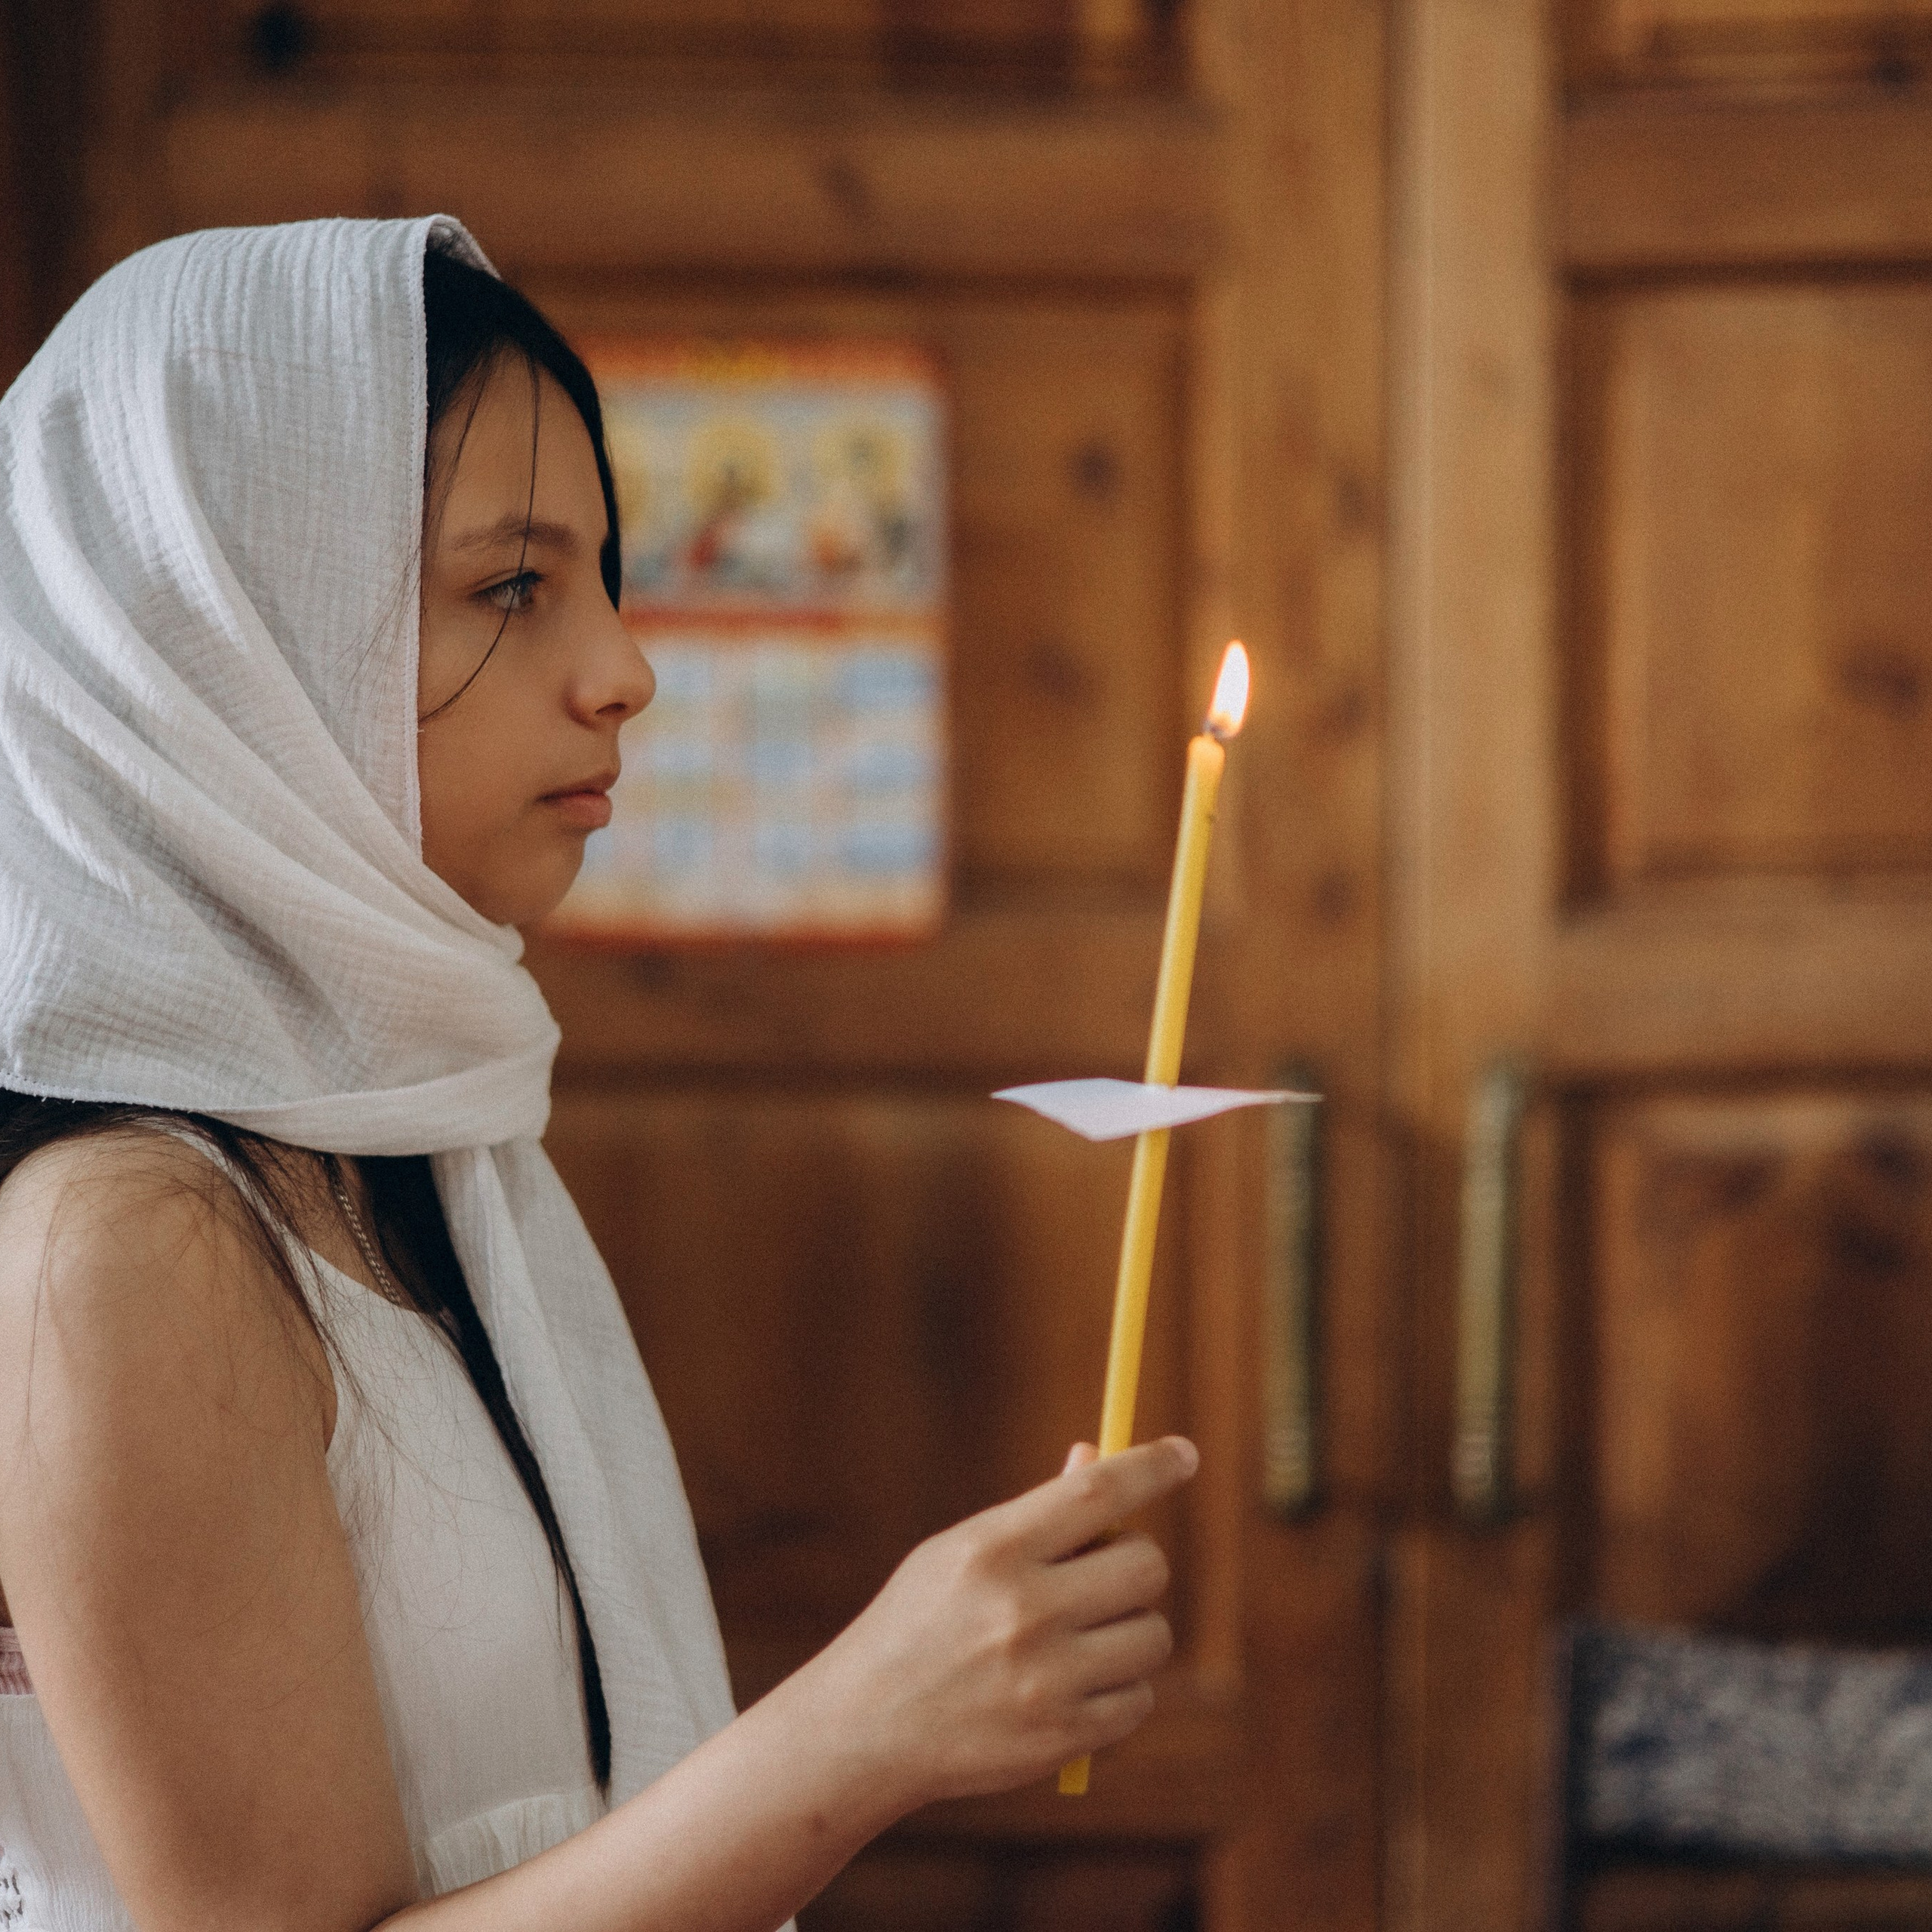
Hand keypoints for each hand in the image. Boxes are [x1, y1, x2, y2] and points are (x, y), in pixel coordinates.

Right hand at [805, 1435, 1197, 1810]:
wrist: (867, 1727)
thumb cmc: (921, 1622)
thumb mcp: (961, 1553)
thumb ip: (1035, 1515)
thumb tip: (1101, 1461)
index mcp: (994, 1551)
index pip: (1097, 1493)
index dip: (1151, 1467)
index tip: (1184, 1454)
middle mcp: (1023, 1611)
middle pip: (1145, 1566)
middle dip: (1135, 1564)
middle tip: (1104, 1575)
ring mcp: (1046, 1679)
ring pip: (1152, 1634)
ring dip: (1131, 1631)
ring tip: (1081, 1638)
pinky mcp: (1062, 1738)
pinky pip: (1139, 1698)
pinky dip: (1119, 1690)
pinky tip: (1073, 1687)